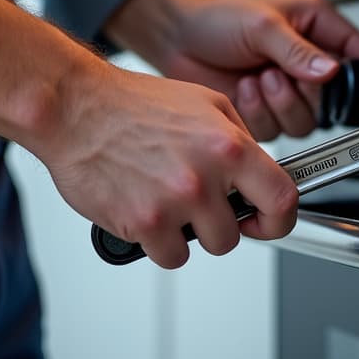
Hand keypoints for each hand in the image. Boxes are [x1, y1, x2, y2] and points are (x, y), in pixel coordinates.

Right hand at [36, 60, 298, 268]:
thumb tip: (260, 173)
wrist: (77, 108)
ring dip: (190, 233)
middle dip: (220, 224)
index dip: (279, 219)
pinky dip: (159, 242)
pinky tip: (147, 212)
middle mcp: (205, 175)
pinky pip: (170, 256)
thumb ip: (240, 139)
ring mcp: (174, 202)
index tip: (267, 222)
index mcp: (229, 145)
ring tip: (168, 202)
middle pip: (237, 234)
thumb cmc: (134, 104)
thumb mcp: (206, 103)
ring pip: (205, 247)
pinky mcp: (142, 223)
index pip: (282, 198)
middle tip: (198, 204)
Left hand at [107, 0, 358, 139]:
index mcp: (317, 29)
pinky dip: (257, 114)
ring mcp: (287, 92)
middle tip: (277, 73)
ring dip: (279, 104)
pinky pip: (275, 131)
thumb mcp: (262, 24)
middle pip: (334, 101)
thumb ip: (297, 50)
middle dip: (303, 92)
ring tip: (258, 78)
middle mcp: (308, 63)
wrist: (177, 39)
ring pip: (306, 121)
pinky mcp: (265, 114)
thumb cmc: (218, 18)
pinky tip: (243, 89)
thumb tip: (330, 70)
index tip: (355, 83)